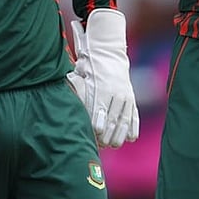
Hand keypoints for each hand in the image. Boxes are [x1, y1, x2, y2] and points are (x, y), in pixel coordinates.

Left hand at [66, 8, 139, 147]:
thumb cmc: (89, 68)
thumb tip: (63, 92)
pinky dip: (133, 126)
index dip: (98, 123)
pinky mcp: (131, 97)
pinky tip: (131, 138)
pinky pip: (134, 114)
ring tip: (115, 145)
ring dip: (121, 133)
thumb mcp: (79, 74)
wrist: (108, 53)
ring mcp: (125, 95)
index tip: (96, 133)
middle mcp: (115, 92)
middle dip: (109, 133)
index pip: (100, 109)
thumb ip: (75, 86)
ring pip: (125, 117)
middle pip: (113, 116)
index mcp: (101, 87)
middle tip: (104, 145)